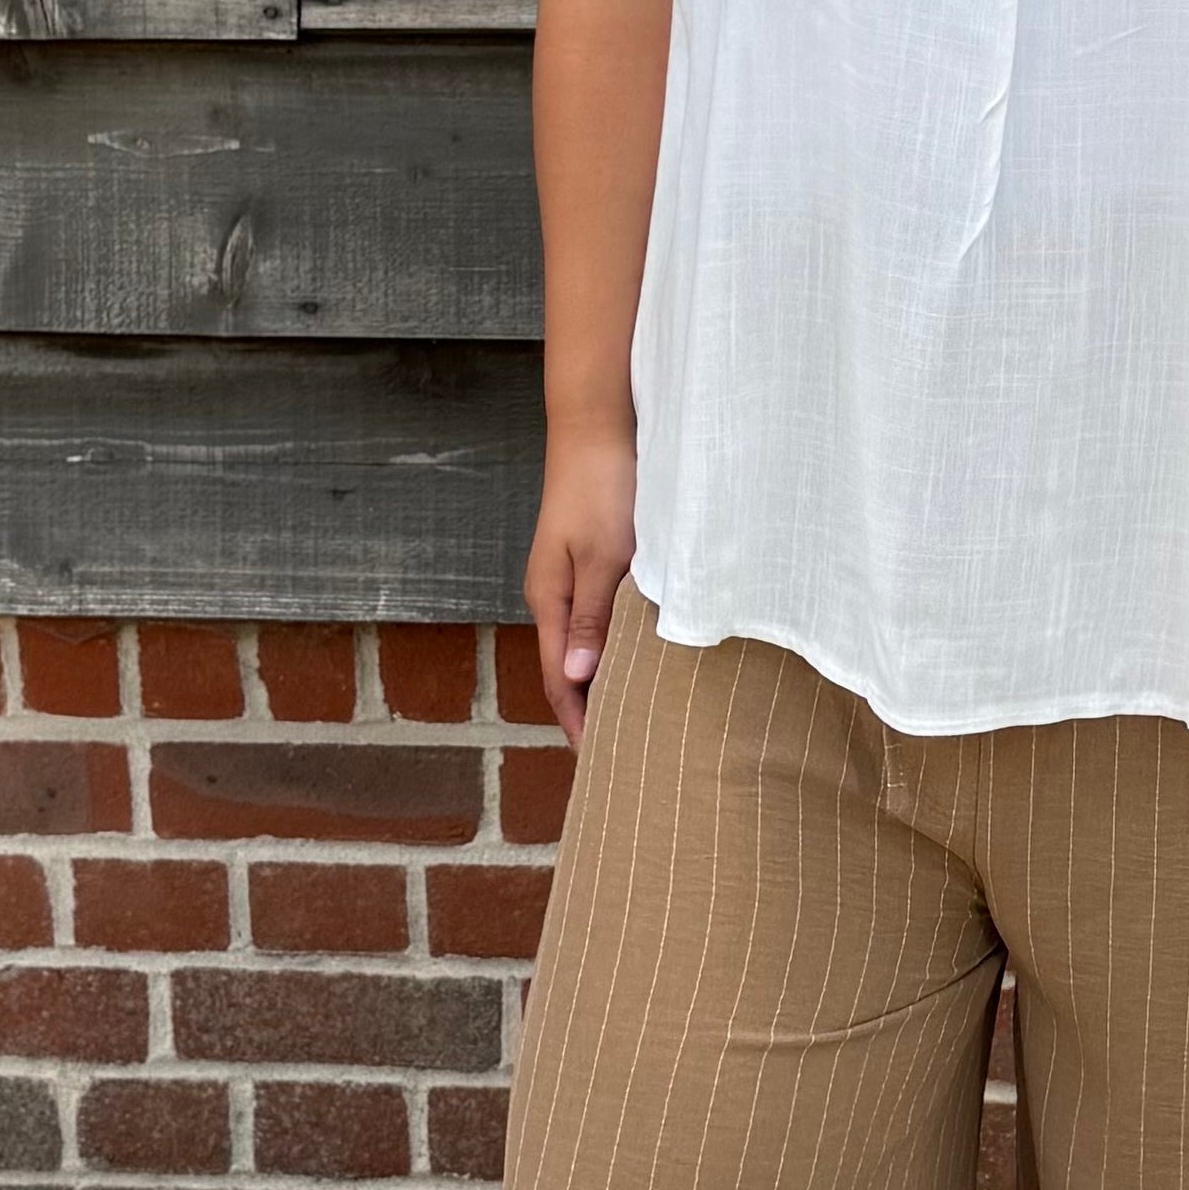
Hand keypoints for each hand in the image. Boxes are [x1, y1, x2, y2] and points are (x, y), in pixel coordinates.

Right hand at [523, 423, 637, 750]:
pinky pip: (598, 621)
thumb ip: (593, 619)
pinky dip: (613, 648)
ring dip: (602, 681)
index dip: (577, 721)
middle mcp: (554, 596)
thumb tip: (577, 678)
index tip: (599, 760)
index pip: (559, 679)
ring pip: (584, 645)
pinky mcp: (589, 562)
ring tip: (632, 717)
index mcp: (550, 600)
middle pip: (567, 669)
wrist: (597, 428)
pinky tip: (638, 658)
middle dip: (587, 711)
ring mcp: (569, 579)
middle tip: (621, 752)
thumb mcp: (604, 558)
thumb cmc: (604, 488)